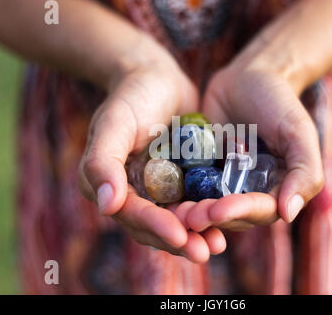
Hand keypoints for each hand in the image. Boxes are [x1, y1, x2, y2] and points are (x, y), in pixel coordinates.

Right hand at [78, 36, 225, 261]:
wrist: (157, 79)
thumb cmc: (131, 96)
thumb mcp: (114, 123)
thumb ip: (103, 163)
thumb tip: (106, 206)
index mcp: (110, 184)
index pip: (131, 213)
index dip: (154, 226)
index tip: (179, 236)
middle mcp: (132, 193)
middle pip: (155, 225)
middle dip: (179, 239)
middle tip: (203, 252)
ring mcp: (158, 189)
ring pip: (177, 219)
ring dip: (196, 234)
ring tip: (217, 245)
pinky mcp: (181, 181)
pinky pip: (194, 202)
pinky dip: (209, 214)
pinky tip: (228, 222)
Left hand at [183, 56, 323, 231]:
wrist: (246, 77)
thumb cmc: (278, 102)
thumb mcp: (297, 132)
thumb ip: (303, 171)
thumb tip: (288, 214)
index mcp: (275, 189)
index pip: (259, 210)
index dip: (240, 213)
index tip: (218, 210)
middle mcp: (248, 191)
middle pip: (230, 215)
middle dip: (210, 216)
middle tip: (189, 216)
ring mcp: (221, 182)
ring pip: (206, 205)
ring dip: (191, 212)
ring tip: (174, 211)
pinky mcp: (199, 171)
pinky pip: (188, 185)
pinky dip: (177, 192)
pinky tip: (162, 196)